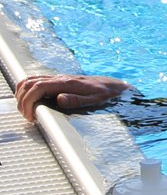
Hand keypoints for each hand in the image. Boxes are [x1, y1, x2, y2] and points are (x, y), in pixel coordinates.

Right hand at [15, 74, 131, 121]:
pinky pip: (39, 81)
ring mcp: (61, 78)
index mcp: (67, 83)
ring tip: (27, 110)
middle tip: (27, 116)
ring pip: (32, 80)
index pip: (38, 87)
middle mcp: (62, 78)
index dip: (28, 101)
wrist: (116, 88)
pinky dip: (29, 89)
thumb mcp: (95, 101)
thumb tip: (59, 98)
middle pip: (30, 82)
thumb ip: (76, 100)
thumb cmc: (107, 96)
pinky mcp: (62, 81)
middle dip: (22, 99)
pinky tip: (33, 102)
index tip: (30, 116)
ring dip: (23, 93)